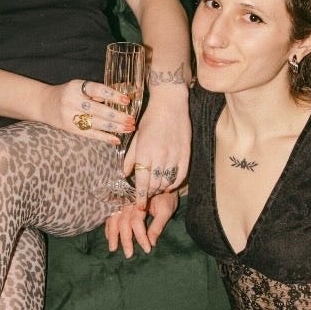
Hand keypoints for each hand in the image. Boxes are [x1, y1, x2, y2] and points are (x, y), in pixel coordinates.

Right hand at [48, 79, 133, 144]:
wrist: (45, 104)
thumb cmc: (68, 94)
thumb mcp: (80, 86)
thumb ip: (99, 91)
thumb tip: (124, 92)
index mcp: (76, 87)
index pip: (97, 90)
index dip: (113, 95)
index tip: (127, 101)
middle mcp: (72, 101)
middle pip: (98, 110)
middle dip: (117, 116)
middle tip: (132, 120)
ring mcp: (70, 116)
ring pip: (96, 123)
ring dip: (115, 127)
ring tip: (129, 128)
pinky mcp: (70, 129)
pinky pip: (90, 134)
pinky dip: (104, 137)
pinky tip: (116, 139)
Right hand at [105, 190, 178, 257]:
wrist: (163, 183)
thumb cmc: (166, 197)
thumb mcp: (166, 210)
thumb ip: (158, 226)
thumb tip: (152, 243)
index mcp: (139, 202)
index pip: (136, 222)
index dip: (141, 237)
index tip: (147, 249)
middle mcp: (128, 202)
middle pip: (123, 222)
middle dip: (125, 240)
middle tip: (129, 254)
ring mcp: (122, 203)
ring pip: (113, 219)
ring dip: (112, 235)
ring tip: (113, 248)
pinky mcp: (120, 204)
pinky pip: (111, 216)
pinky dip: (108, 227)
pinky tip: (108, 237)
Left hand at [126, 86, 189, 206]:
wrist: (170, 104)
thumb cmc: (150, 120)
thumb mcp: (136, 137)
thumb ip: (130, 157)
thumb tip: (125, 174)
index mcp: (144, 152)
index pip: (141, 182)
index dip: (140, 196)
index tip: (139, 205)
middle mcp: (159, 155)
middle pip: (154, 184)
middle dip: (149, 193)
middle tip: (147, 195)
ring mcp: (174, 155)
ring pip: (167, 181)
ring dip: (161, 188)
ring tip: (156, 188)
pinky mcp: (185, 153)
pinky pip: (181, 175)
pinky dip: (175, 183)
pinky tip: (169, 184)